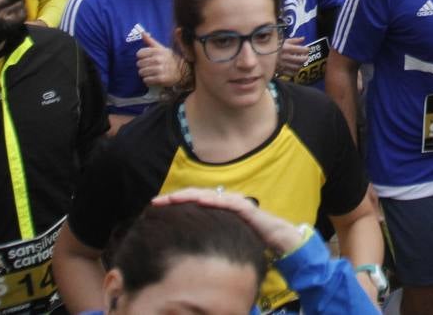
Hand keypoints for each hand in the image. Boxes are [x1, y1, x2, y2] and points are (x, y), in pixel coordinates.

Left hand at [136, 32, 183, 87]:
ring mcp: (160, 69)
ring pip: (142, 72)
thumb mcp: (161, 48)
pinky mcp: (161, 79)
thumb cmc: (168, 59)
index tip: (146, 58)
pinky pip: (146, 80)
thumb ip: (150, 41)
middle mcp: (159, 59)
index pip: (139, 53)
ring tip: (151, 72)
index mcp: (158, 51)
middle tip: (149, 66)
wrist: (181, 71)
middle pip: (139, 64)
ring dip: (145, 73)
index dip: (141, 56)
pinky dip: (148, 80)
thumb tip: (142, 32)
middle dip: (142, 66)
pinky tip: (153, 78)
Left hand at [152, 188, 307, 255]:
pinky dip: (213, 201)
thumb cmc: (251, 236)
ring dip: (189, 196)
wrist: (277, 237)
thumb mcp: (224, 233)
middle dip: (175, 197)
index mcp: (218, 206)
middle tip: (156, 201)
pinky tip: (200, 201)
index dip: (174, 201)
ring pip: (208, 195)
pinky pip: (226, 202)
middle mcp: (225, 200)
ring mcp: (235, 202)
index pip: (193, 200)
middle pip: (196, 194)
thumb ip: (209, 231)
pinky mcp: (246, 208)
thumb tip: (187, 238)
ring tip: (172, 199)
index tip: (155, 206)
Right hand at [276, 37, 310, 74]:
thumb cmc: (273, 46)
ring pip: (297, 67)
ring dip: (301, 65)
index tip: (306, 49)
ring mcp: (283, 64)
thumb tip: (303, 39)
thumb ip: (294, 40)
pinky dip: (295, 71)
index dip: (306, 49)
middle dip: (305, 58)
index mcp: (287, 48)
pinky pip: (291, 73)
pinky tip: (295, 68)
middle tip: (305, 56)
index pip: (302, 50)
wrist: (260, 54)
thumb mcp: (283, 40)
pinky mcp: (280, 71)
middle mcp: (286, 57)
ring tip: (300, 62)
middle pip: (301, 59)